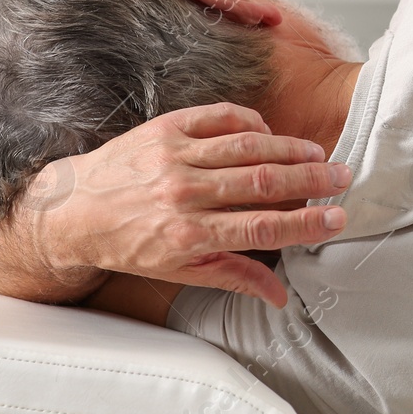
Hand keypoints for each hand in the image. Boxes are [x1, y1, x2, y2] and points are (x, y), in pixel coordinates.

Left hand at [0, 104, 349, 307]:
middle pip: (263, 182)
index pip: (262, 228)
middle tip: (342, 177)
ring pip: (247, 147)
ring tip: (319, 153)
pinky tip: (269, 134)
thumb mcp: (178, 272)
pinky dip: (251, 123)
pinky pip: (220, 117)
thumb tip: (280, 296)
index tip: (337, 218)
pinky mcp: (165, 128)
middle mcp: (182, 194)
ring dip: (290, 148)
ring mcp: (174, 156)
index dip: (306, 223)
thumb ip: (234, 277)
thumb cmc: (127, 245)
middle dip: (311, 179)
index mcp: (187, 236)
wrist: (70, 212)